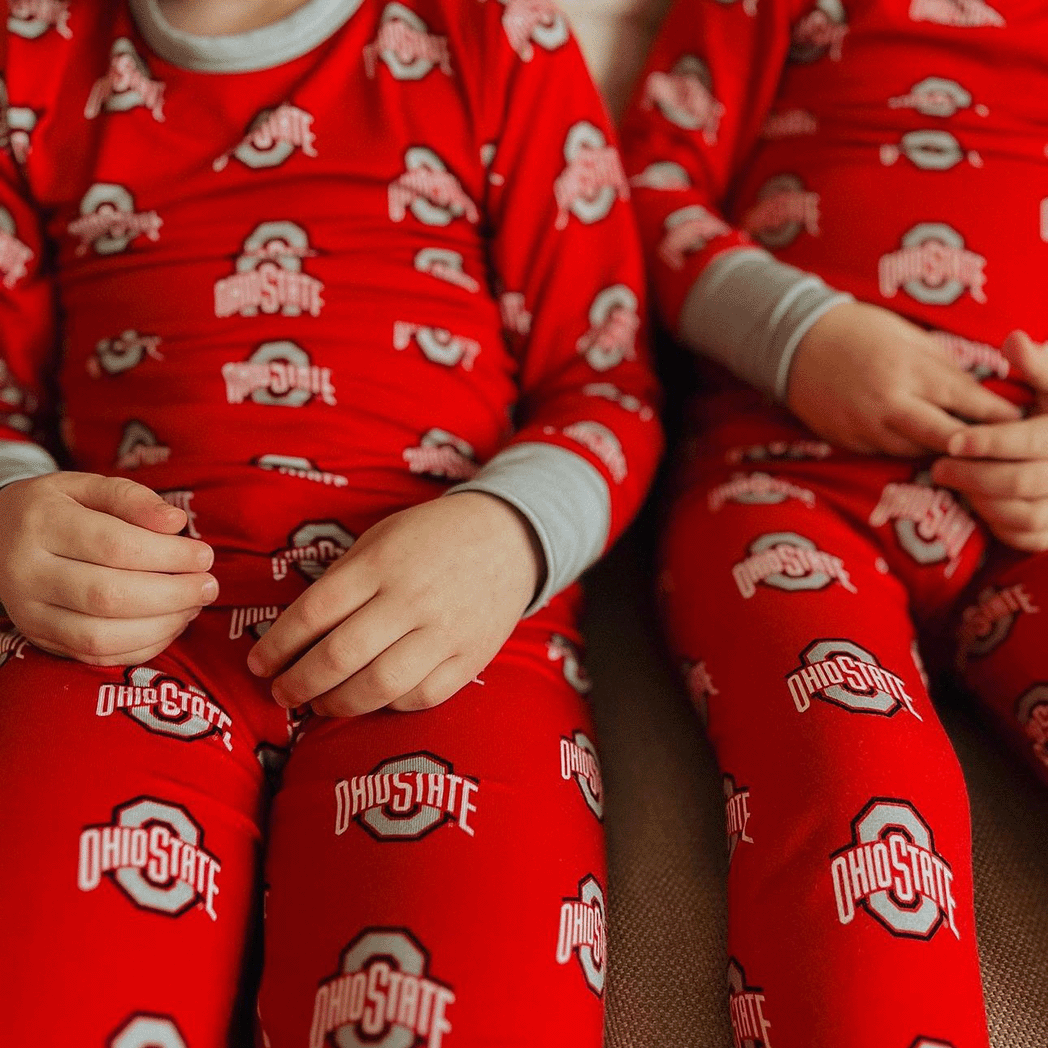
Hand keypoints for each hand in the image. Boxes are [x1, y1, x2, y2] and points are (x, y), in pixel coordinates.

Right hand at [0, 472, 216, 663]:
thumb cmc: (58, 509)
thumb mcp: (87, 487)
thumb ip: (132, 498)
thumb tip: (176, 522)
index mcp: (42, 523)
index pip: (115, 546)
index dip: (169, 555)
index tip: (204, 556)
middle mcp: (28, 572)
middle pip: (110, 596)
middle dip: (172, 595)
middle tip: (209, 586)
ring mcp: (29, 612)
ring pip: (101, 636)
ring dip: (162, 626)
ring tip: (193, 606)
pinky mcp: (40, 639)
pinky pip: (96, 655)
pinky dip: (142, 647)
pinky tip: (170, 625)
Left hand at [247, 492, 543, 715]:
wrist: (508, 538)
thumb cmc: (431, 537)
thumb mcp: (380, 539)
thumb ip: (341, 580)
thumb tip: (293, 633)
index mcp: (380, 564)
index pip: (313, 613)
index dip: (278, 645)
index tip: (259, 664)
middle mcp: (411, 599)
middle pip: (339, 656)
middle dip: (298, 683)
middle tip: (281, 693)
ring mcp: (445, 632)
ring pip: (378, 686)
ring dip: (337, 703)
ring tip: (318, 703)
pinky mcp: (470, 658)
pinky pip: (420, 697)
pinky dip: (387, 705)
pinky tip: (371, 697)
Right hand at [786, 301, 1020, 455]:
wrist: (795, 344)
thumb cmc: (858, 330)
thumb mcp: (908, 336)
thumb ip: (942, 366)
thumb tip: (979, 390)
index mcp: (911, 370)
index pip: (967, 400)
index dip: (998, 415)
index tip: (1022, 421)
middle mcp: (890, 403)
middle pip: (947, 437)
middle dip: (976, 446)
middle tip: (1002, 452)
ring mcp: (866, 426)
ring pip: (918, 451)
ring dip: (941, 451)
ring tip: (966, 454)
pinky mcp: (848, 440)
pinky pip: (887, 453)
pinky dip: (907, 449)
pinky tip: (921, 448)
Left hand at [932, 331, 1047, 551]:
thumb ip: (1034, 364)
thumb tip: (1013, 338)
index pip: (1029, 442)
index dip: (989, 443)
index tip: (953, 441)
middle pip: (1020, 483)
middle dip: (974, 476)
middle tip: (938, 467)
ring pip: (1024, 514)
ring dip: (982, 501)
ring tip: (954, 482)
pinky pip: (1028, 537)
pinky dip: (998, 524)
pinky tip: (975, 502)